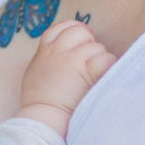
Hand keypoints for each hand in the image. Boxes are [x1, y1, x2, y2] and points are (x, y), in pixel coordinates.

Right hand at [15, 19, 116, 136]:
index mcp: (44, 51)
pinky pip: (105, 59)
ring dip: (99, 58)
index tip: (84, 36)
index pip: (60, 28)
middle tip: (89, 58)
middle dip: (88, 41)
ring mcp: (72, 60)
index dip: (74, 28)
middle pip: (79, 31)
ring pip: (96, 46)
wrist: (42, 117)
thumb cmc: (39, 102)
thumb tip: (61, 55)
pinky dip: (108, 66)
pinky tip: (103, 76)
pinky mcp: (86, 72)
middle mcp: (57, 51)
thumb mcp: (35, 73)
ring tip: (93, 76)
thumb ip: (47, 60)